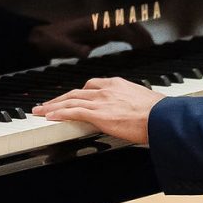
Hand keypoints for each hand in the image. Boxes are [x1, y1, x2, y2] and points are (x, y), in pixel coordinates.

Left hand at [27, 19, 147, 61]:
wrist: (44, 37)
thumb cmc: (52, 40)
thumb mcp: (61, 44)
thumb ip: (74, 48)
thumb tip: (86, 52)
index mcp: (93, 24)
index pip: (118, 26)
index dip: (131, 35)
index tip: (142, 45)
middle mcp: (99, 23)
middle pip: (127, 24)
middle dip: (141, 33)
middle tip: (153, 47)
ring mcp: (101, 28)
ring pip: (126, 28)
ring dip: (139, 36)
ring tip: (151, 48)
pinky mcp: (101, 34)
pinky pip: (121, 34)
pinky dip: (132, 40)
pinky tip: (138, 49)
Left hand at [32, 75, 155, 146]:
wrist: (162, 118)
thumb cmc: (159, 114)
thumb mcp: (144, 102)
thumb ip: (133, 104)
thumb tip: (136, 113)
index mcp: (118, 84)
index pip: (92, 85)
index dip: (78, 92)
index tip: (71, 97)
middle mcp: (106, 89)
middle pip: (76, 92)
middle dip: (59, 98)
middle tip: (47, 104)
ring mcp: (101, 101)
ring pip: (70, 100)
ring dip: (52, 106)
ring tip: (40, 111)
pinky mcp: (98, 114)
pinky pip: (72, 112)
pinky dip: (58, 113)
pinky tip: (48, 117)